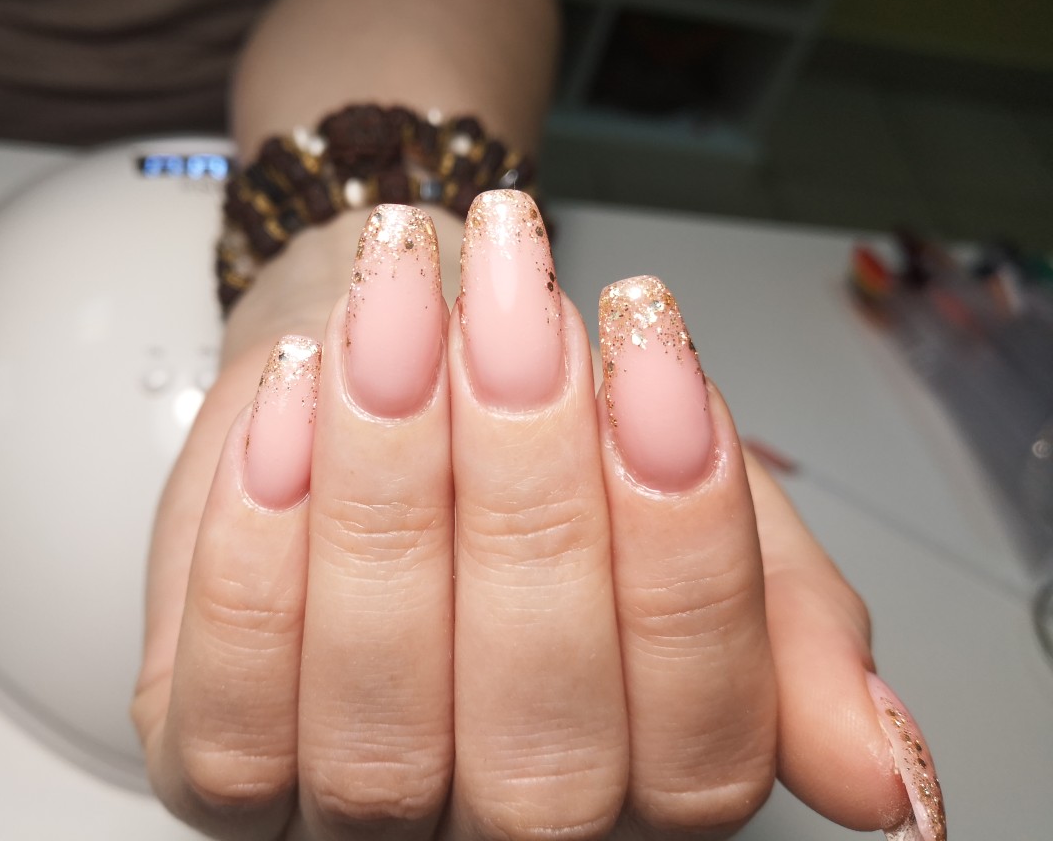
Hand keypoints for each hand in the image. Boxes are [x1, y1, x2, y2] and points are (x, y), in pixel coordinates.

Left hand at [133, 193, 944, 840]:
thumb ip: (782, 629)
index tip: (655, 355)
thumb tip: (888, 785)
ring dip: (388, 494)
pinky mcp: (218, 766)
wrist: (382, 353)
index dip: (684, 542)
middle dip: (532, 506)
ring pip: (377, 725)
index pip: (702, 734)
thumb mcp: (694, 504)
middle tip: (522, 316)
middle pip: (540, 749)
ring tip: (399, 317)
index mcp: (643, 781)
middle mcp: (500, 824)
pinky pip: (229, 705)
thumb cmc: (537, 433)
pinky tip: (294, 401)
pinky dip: (258, 543)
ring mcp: (350, 810)